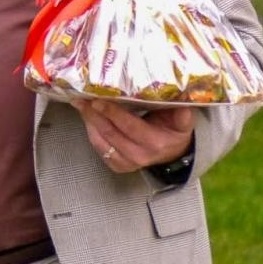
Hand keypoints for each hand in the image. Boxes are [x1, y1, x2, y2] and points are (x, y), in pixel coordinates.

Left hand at [70, 99, 194, 174]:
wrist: (172, 152)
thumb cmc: (173, 129)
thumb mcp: (182, 121)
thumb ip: (181, 113)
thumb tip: (182, 99)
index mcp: (156, 142)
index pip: (130, 126)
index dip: (113, 113)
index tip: (98, 99)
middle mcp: (140, 155)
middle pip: (111, 132)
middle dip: (94, 114)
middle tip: (81, 97)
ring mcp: (128, 162)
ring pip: (101, 140)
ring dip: (89, 121)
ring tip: (80, 103)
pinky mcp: (118, 165)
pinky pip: (99, 148)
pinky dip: (91, 131)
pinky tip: (87, 117)